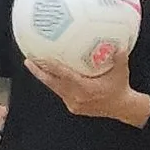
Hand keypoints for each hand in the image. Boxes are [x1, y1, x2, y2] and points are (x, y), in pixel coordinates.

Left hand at [27, 54, 149, 125]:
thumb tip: (119, 42)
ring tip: (33, 66)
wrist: (121, 107)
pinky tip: (49, 75)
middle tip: (28, 60)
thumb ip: (119, 57)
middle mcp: (76, 97)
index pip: (64, 76)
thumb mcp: (121, 71)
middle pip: (52, 84)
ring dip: (44, 77)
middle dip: (39, 72)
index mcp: (85, 88)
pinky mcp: (73, 107)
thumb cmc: (120, 87)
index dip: (52, 67)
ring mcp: (73, 103)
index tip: (43, 57)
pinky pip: (61, 93)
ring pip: (54, 89)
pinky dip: (54, 84)